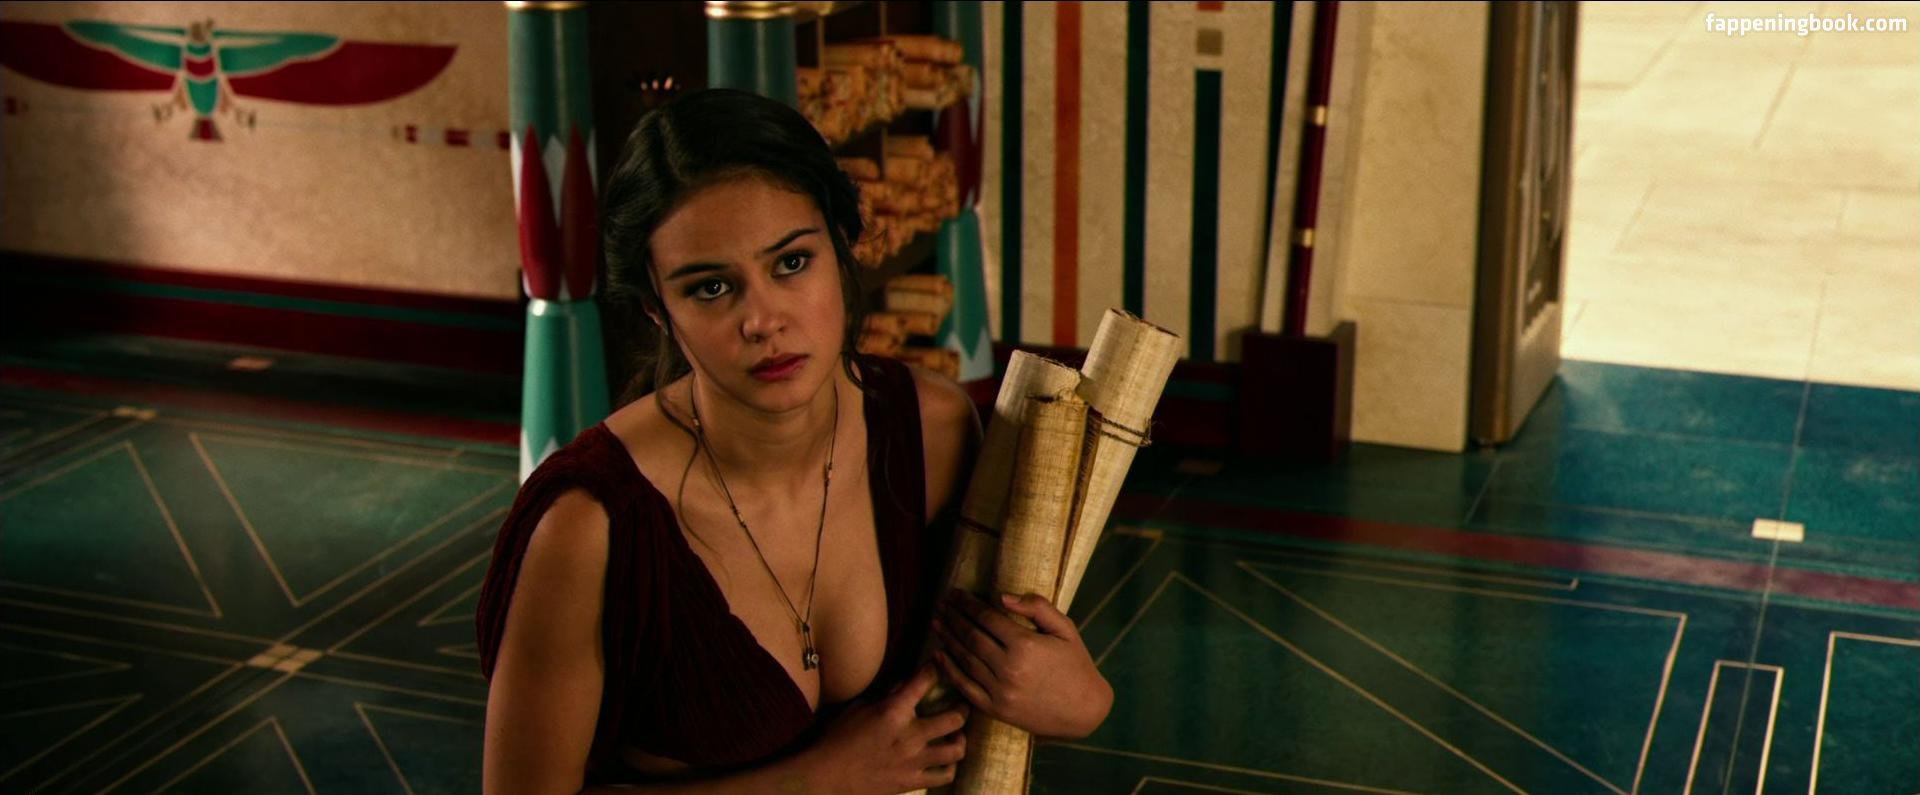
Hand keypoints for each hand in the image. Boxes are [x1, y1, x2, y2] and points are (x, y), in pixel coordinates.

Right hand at [800, 664, 969, 793]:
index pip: (924, 682)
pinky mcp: (912, 782)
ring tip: (957, 734)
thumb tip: (906, 683)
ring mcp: (913, 761)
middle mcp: (909, 736)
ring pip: (956, 749)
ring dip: (960, 739)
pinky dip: (950, 767)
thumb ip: (886, 695)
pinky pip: (945, 776)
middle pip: (954, 718)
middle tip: (962, 705)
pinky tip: (946, 760)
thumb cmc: (838, 738)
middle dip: (963, 707)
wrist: (828, 776)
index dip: (936, 669)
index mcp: (894, 712)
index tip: (940, 665)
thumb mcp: (859, 708)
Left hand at [931, 590, 1113, 738]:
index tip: (955, 593)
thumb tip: (1001, 596)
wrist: (1084, 711)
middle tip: (941, 604)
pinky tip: (938, 654)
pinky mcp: (995, 709)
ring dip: (946, 638)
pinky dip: (948, 670)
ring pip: (964, 659)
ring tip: (936, 622)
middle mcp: (1008, 668)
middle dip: (953, 617)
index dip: (967, 603)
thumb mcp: (1065, 629)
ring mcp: (1000, 691)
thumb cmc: (1076, 665)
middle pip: (970, 636)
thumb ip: (1036, 607)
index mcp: (1025, 645)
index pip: (986, 618)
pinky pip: (965, 687)